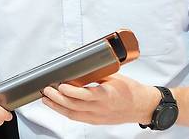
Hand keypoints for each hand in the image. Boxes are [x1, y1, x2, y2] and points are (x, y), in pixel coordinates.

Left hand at [41, 74, 160, 124]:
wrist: (142, 106)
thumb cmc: (131, 90)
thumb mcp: (115, 77)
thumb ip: (97, 74)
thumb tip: (80, 67)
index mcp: (107, 96)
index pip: (84, 96)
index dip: (70, 91)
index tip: (60, 84)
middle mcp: (101, 109)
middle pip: (74, 107)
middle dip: (57, 99)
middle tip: (47, 90)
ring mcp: (98, 117)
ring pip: (73, 115)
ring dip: (58, 107)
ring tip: (47, 99)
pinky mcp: (96, 121)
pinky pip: (78, 118)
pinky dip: (66, 112)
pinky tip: (58, 106)